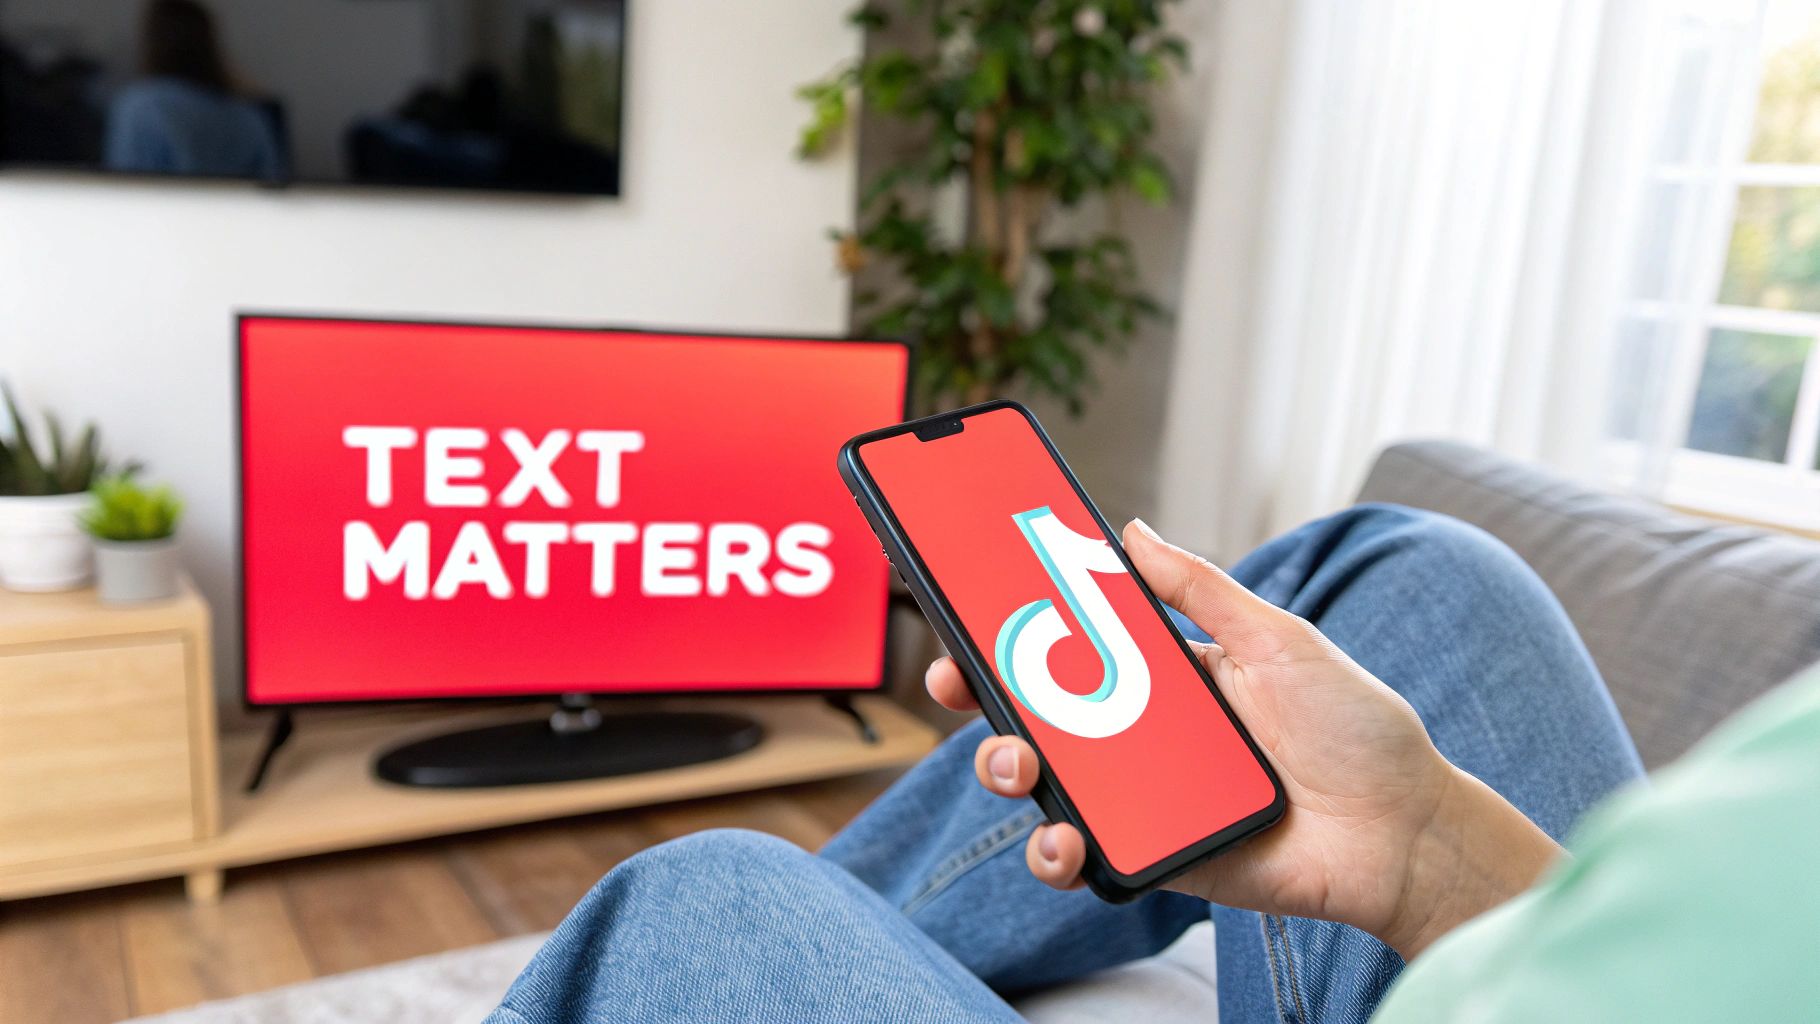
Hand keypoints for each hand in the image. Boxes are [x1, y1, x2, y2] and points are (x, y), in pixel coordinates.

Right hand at [926, 519, 1559, 959]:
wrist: (1403, 833)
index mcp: (1166, 676)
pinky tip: (1063, 836)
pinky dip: (1056, 850)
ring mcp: (1142, 798)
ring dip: (1005, 767)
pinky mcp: (1153, 856)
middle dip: (980, 694)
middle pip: (1038, 711)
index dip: (1013, 627)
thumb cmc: (1355, 729)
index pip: (1071, 645)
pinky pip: (1083, 855)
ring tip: (1016, 760)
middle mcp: (1142, 735)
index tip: (967, 603)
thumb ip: (1200, 590)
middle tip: (957, 679)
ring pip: (1045, 783)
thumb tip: (1132, 529)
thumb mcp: (1278, 639)